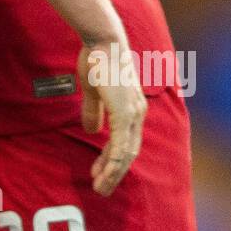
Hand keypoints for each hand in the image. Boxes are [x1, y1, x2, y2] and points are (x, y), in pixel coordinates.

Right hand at [77, 31, 146, 196]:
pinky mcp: (124, 113)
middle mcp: (137, 113)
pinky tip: (105, 173)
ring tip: (100, 188)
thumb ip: (94, 111)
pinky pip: (120, 145)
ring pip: (126, 154)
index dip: (113, 159)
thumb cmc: (97, 60)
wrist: (102, 42)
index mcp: (132, 107)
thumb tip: (92, 130)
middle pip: (129, 152)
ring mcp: (132, 113)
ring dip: (113, 173)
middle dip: (115, 173)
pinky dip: (113, 162)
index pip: (126, 141)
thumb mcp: (93, 91)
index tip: (100, 172)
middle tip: (101, 188)